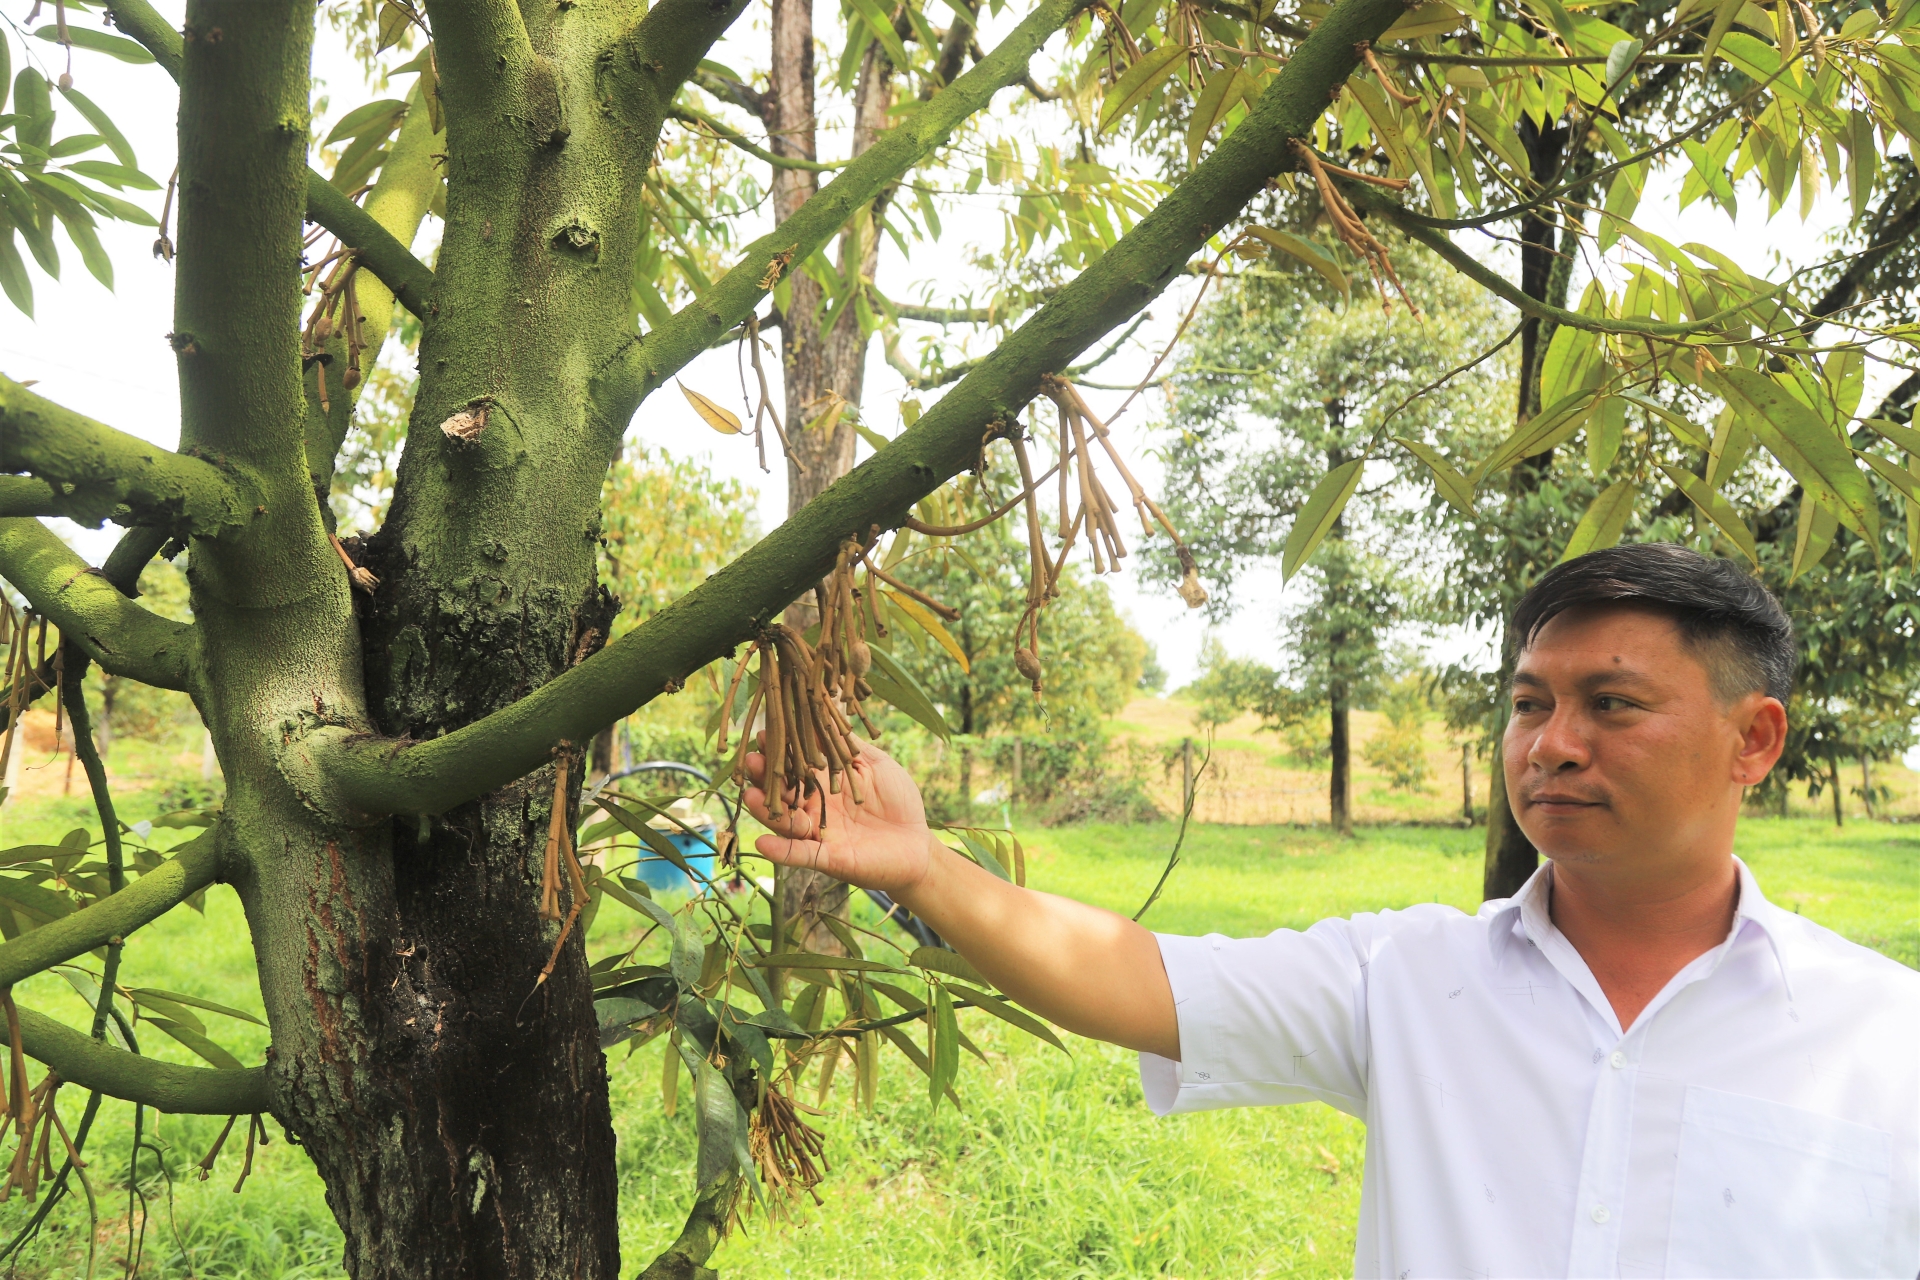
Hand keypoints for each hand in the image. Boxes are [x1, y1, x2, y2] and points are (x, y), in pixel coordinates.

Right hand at [741, 737, 933, 895]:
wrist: (917, 842)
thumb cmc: (898, 799)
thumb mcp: (876, 764)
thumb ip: (849, 745)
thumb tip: (823, 714)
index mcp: (823, 781)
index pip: (793, 763)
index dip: (779, 750)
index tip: (765, 734)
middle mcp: (813, 806)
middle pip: (781, 791)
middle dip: (763, 777)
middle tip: (751, 762)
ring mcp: (818, 832)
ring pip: (784, 821)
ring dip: (765, 810)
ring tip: (751, 795)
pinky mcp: (828, 857)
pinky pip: (800, 854)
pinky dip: (781, 851)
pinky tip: (763, 843)